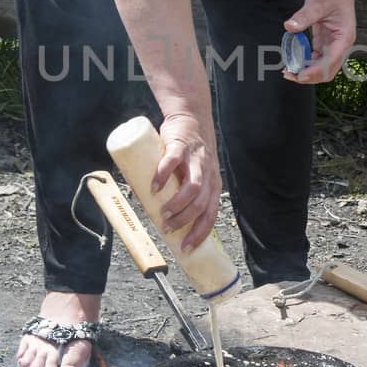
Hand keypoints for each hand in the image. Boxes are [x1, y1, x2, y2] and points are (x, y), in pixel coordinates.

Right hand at [152, 110, 221, 253]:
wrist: (190, 118)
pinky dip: (163, 176)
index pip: (210, 215)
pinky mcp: (181, 146)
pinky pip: (173, 162)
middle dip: (185, 221)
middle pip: (201, 204)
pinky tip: (153, 186)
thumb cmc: (190, 152)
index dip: (200, 234)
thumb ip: (183, 192)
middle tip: (168, 228)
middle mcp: (208, 174)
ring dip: (177, 203)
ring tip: (162, 212)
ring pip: (192, 187)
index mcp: (213, 185)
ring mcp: (195, 160)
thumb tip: (162, 218)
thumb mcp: (195, 174)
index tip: (186, 248)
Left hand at [283, 0, 356, 84]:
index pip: (330, 61)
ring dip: (307, 71)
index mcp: (344, 38)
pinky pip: (316, 57)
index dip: (315, 71)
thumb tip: (289, 27)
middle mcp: (340, 44)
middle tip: (289, 75)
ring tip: (288, 70)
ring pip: (322, 67)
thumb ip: (304, 16)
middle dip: (310, 76)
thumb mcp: (317, 3)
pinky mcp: (325, 41)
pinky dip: (305, 62)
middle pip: (327, 70)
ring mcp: (333, 44)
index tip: (299, 75)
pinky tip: (293, 60)